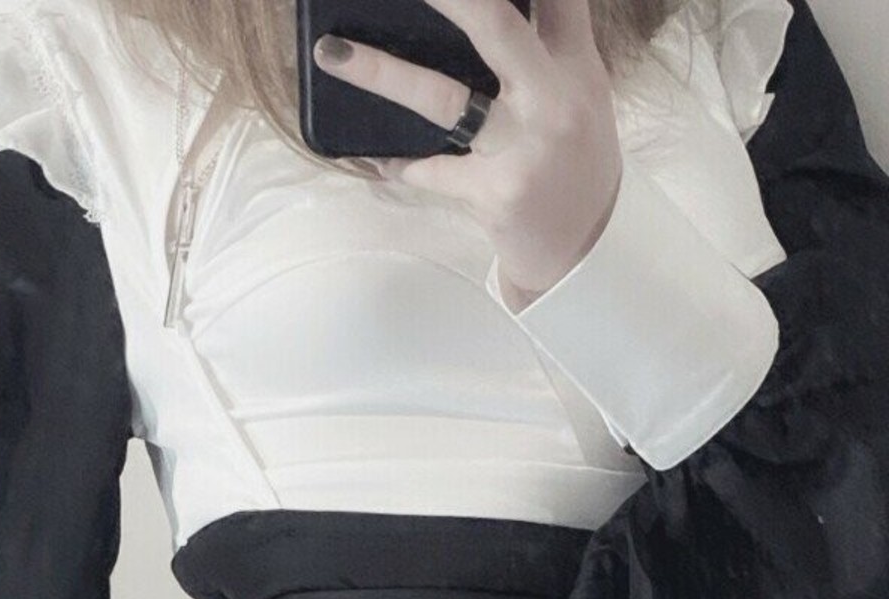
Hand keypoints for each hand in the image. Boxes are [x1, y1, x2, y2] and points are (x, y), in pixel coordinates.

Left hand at [313, 0, 622, 303]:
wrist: (586, 256)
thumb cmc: (573, 170)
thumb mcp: (577, 102)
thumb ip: (545, 50)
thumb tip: (480, 12)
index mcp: (576, 68)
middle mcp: (554, 100)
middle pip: (496, 25)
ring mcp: (523, 148)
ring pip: (443, 98)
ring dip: (381, 73)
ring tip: (331, 54)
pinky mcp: (497, 194)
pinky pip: (430, 172)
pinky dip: (396, 164)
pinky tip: (368, 156)